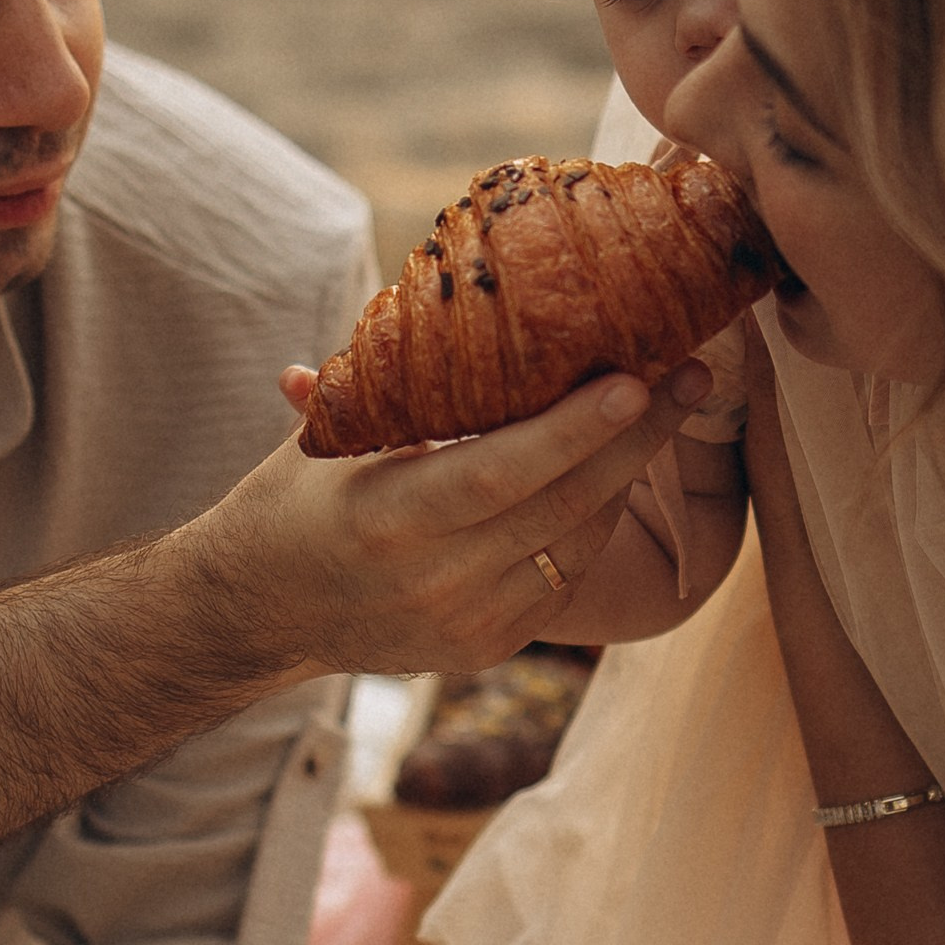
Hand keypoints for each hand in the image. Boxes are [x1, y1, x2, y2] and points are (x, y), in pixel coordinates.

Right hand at [224, 362, 711, 675]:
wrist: (255, 614)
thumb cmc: (291, 501)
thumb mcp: (326, 439)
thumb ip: (388, 383)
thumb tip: (441, 296)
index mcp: (387, 519)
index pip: (502, 472)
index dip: (576, 429)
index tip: (636, 377)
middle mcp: (433, 581)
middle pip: (561, 507)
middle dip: (637, 438)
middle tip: (689, 372)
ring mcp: (467, 623)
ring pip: (576, 544)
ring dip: (625, 475)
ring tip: (669, 407)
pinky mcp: (487, 647)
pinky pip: (563, 577)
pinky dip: (591, 520)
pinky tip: (616, 468)